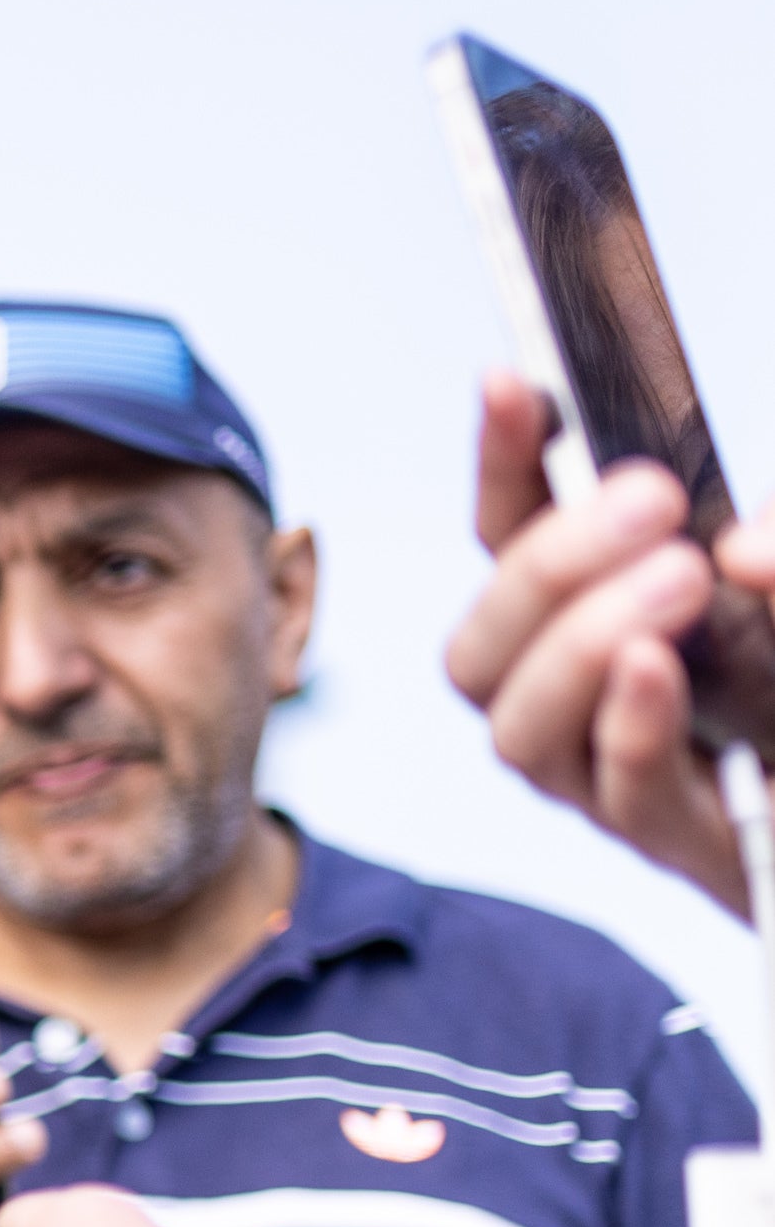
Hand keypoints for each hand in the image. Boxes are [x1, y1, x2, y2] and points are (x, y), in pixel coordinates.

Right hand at [444, 376, 751, 907]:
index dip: (502, 464)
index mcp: (595, 619)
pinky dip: (631, 725)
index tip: (513, 382)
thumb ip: (773, 549)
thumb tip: (741, 549)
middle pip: (480, 650)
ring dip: (579, 645)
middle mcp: (576, 705)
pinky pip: (618, 792)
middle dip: (544, 568)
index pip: (509, 537)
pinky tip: (659, 669)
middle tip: (649, 502)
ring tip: (677, 582)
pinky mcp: (679, 844)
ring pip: (518, 728)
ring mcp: (613, 782)